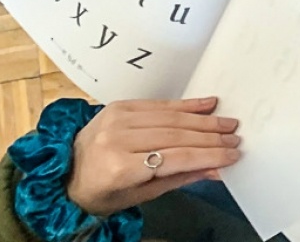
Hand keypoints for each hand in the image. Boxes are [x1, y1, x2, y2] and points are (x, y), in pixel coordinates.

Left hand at [66, 97, 240, 216]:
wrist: (65, 174)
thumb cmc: (99, 192)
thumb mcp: (139, 195)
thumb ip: (179, 179)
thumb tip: (215, 170)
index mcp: (119, 167)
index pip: (176, 158)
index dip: (208, 156)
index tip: (231, 155)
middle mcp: (117, 139)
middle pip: (176, 135)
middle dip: (211, 137)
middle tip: (234, 138)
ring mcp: (117, 119)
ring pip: (171, 117)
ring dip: (204, 120)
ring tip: (226, 123)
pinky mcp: (119, 106)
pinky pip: (159, 104)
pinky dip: (185, 104)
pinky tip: (206, 104)